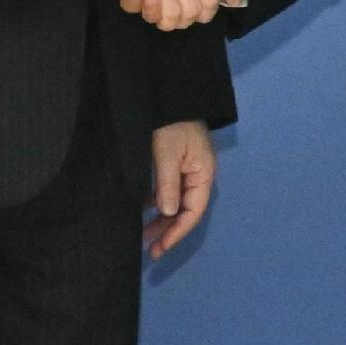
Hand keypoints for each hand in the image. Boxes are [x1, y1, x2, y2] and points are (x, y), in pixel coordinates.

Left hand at [146, 120, 215, 256]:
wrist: (170, 95)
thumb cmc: (170, 124)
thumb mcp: (166, 154)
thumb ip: (167, 185)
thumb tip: (168, 214)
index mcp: (203, 174)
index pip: (193, 212)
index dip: (177, 232)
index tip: (160, 247)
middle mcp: (199, 175)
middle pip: (185, 210)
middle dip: (168, 230)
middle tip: (149, 249)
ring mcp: (188, 170)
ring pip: (176, 202)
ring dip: (161, 218)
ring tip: (142, 234)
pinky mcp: (177, 164)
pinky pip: (169, 189)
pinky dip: (157, 202)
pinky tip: (142, 210)